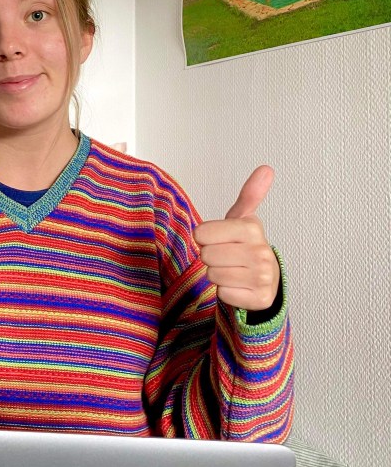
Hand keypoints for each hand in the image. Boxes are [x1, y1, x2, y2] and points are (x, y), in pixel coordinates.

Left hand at [193, 166, 279, 311]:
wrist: (266, 278)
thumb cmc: (245, 246)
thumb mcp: (243, 219)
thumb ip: (250, 194)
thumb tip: (266, 168)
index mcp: (252, 228)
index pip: (201, 233)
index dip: (204, 237)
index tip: (219, 238)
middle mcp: (261, 252)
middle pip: (206, 255)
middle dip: (211, 257)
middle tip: (226, 256)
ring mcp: (263, 277)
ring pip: (213, 275)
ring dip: (218, 274)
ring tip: (232, 269)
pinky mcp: (260, 298)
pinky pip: (223, 294)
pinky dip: (226, 291)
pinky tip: (238, 285)